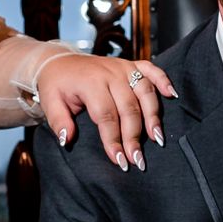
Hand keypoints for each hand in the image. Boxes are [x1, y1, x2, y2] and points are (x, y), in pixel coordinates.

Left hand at [34, 52, 176, 171]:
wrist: (58, 61)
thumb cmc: (56, 84)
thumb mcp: (50, 102)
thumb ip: (58, 121)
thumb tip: (67, 139)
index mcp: (90, 83)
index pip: (106, 115)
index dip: (113, 139)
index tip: (119, 160)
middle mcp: (110, 73)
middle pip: (129, 108)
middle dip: (134, 137)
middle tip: (138, 160)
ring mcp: (122, 67)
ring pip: (144, 92)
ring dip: (153, 116)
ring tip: (157, 139)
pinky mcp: (131, 64)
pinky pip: (152, 70)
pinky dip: (164, 80)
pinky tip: (173, 95)